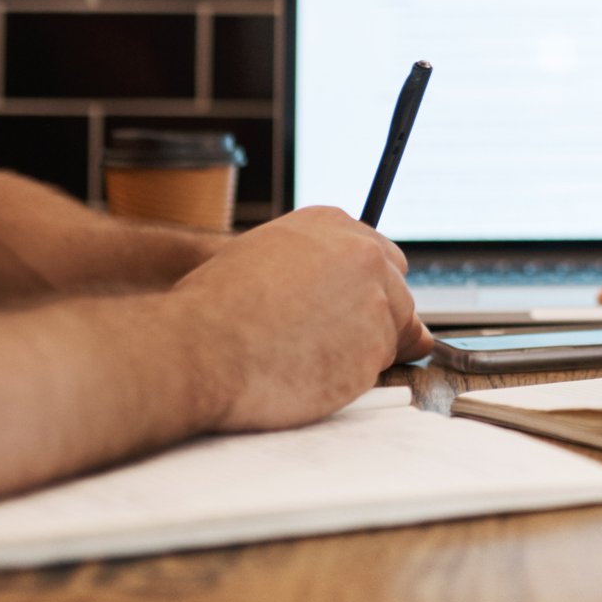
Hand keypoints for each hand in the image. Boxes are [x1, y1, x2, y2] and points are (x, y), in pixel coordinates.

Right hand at [169, 207, 430, 430]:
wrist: (204, 346)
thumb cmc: (215, 308)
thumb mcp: (261, 257)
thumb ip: (309, 265)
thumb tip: (335, 292)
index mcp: (331, 223)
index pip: (377, 255)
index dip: (362, 289)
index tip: (344, 308)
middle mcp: (362, 253)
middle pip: (397, 290)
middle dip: (375, 318)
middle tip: (330, 342)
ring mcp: (376, 297)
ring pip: (395, 332)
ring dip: (363, 351)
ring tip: (310, 359)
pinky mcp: (379, 345)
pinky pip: (382, 367)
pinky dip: (356, 378)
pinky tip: (316, 376)